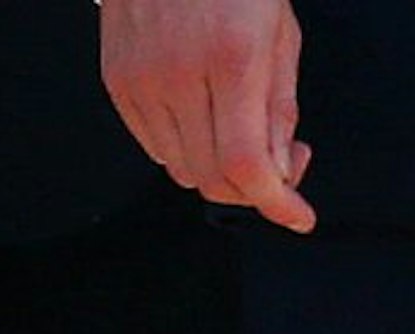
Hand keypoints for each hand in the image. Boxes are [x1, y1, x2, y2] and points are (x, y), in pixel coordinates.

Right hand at [101, 0, 316, 232]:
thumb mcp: (280, 38)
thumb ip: (280, 111)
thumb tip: (280, 173)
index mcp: (230, 60)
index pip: (246, 164)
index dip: (277, 204)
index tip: (299, 216)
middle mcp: (176, 74)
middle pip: (213, 178)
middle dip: (256, 189)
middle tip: (282, 160)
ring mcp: (139, 78)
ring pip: (182, 169)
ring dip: (220, 170)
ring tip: (243, 133)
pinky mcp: (116, 79)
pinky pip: (154, 145)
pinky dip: (187, 149)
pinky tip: (208, 119)